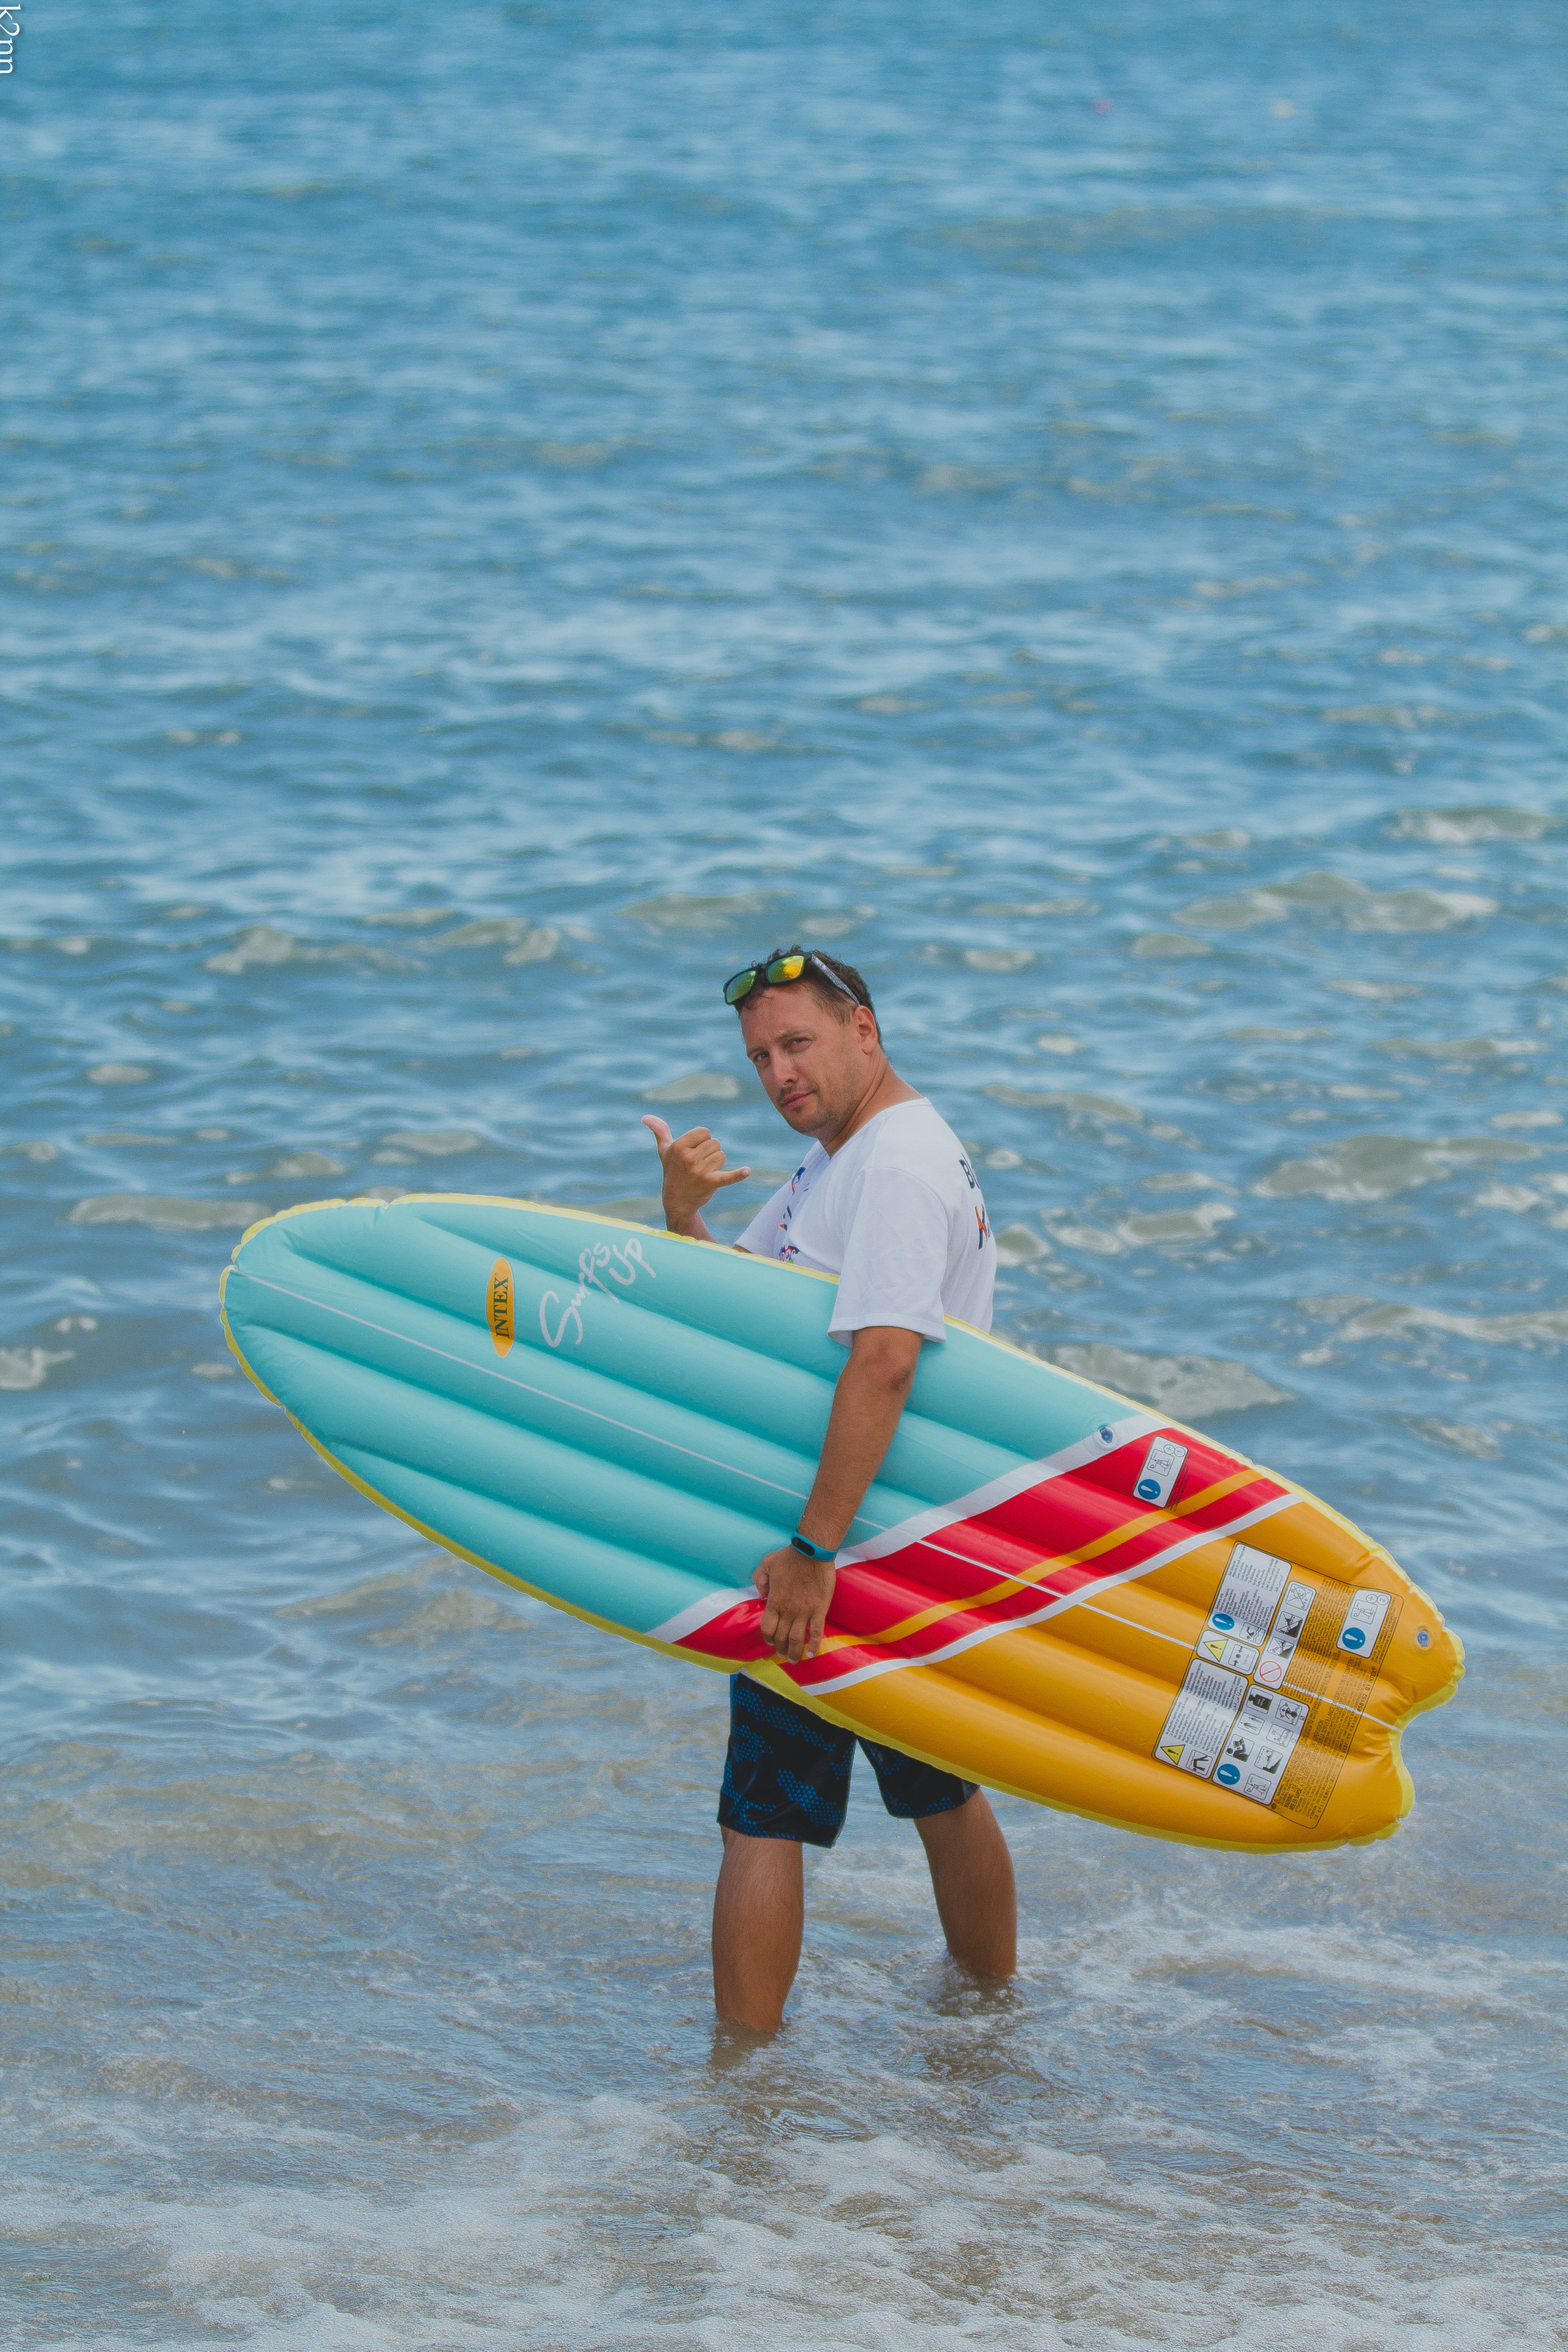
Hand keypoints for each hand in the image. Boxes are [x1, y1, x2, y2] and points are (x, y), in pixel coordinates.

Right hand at [641, 1115, 750, 1234]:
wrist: (676, 1202)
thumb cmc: (672, 1172)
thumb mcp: (664, 1151)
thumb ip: (659, 1132)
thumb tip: (645, 1117)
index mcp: (679, 1146)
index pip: (705, 1132)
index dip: (703, 1140)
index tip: (694, 1152)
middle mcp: (688, 1157)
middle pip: (715, 1143)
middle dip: (710, 1153)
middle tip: (698, 1165)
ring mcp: (699, 1171)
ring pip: (721, 1156)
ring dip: (716, 1164)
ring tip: (703, 1173)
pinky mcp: (710, 1183)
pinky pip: (728, 1177)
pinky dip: (738, 1175)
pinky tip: (747, 1171)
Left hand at [753, 1546, 834, 1663]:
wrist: (811, 1552)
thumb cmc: (789, 1556)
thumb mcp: (766, 1564)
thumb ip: (759, 1580)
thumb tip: (760, 1596)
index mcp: (774, 1602)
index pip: (767, 1628)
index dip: (768, 1637)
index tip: (771, 1641)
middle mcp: (787, 1611)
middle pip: (781, 1637)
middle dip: (780, 1648)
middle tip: (782, 1654)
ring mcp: (804, 1612)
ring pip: (797, 1639)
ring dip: (794, 1652)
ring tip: (794, 1659)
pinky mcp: (819, 1610)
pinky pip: (816, 1632)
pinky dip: (814, 1645)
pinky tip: (812, 1654)